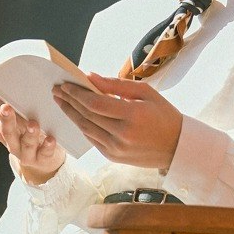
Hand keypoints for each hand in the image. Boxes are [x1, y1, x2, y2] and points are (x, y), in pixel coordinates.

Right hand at [0, 99, 65, 185]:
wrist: (44, 162)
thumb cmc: (30, 137)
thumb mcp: (19, 125)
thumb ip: (11, 112)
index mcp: (6, 134)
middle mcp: (13, 145)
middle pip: (8, 133)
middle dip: (7, 120)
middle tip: (6, 108)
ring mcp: (27, 154)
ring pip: (27, 144)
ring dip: (29, 134)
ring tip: (33, 124)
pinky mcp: (42, 159)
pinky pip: (45, 153)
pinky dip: (48, 146)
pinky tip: (50, 139)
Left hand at [52, 73, 184, 170]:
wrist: (176, 147)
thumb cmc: (163, 115)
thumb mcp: (146, 92)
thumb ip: (116, 85)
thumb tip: (91, 77)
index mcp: (132, 115)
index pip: (95, 103)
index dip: (77, 93)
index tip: (65, 84)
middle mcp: (122, 134)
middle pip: (86, 115)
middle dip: (69, 101)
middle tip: (56, 90)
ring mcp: (116, 148)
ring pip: (85, 128)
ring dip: (70, 114)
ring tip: (60, 101)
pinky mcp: (112, 157)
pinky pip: (91, 139)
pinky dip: (82, 126)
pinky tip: (74, 115)